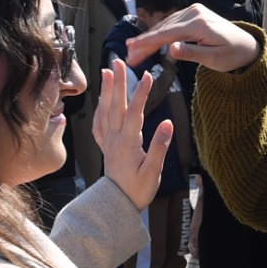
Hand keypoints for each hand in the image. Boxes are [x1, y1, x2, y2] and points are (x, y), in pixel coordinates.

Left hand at [92, 59, 172, 209]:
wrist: (116, 205)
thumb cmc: (137, 190)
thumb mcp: (153, 171)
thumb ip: (159, 146)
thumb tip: (168, 124)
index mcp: (128, 143)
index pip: (135, 112)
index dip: (141, 93)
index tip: (147, 75)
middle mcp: (115, 139)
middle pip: (116, 105)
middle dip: (118, 81)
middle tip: (118, 62)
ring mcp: (108, 142)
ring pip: (105, 111)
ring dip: (106, 90)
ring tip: (107, 71)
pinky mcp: (106, 147)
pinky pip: (99, 124)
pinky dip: (99, 109)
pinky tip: (101, 101)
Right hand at [122, 4, 258, 73]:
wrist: (246, 44)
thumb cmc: (232, 55)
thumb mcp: (214, 59)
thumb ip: (192, 53)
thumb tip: (170, 49)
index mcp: (199, 24)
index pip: (167, 34)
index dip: (147, 43)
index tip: (131, 52)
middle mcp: (194, 12)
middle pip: (163, 28)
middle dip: (144, 42)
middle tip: (127, 55)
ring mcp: (193, 10)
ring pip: (165, 24)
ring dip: (149, 38)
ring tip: (133, 50)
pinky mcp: (193, 12)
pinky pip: (171, 22)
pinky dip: (159, 32)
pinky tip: (148, 41)